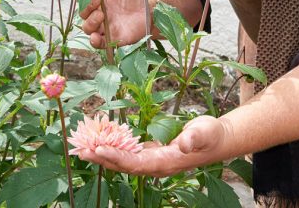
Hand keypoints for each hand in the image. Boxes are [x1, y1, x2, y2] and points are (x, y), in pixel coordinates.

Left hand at [76, 115, 227, 175]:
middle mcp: (156, 164)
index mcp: (166, 163)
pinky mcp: (151, 152)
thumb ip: (194, 138)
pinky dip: (114, 147)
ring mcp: (153, 159)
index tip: (99, 149)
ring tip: (83, 147)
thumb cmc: (212, 135)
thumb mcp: (205, 132)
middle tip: (80, 150)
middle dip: (102, 158)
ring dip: (104, 154)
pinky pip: (129, 153)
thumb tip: (182, 143)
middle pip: (124, 166)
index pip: (136, 164)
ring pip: (124, 160)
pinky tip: (102, 140)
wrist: (217, 139)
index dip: (117, 157)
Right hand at [77, 0, 149, 48]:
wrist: (149, 11)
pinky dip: (94, 41)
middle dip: (86, 6)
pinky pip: (98, 43)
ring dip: (90, 22)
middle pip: (82, 12)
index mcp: (96, 0)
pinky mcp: (110, 39)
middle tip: (97, 0)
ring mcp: (102, 27)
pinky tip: (96, 37)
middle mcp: (96, 14)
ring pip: (87, 28)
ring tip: (101, 15)